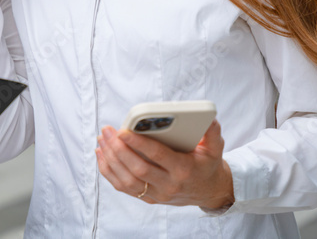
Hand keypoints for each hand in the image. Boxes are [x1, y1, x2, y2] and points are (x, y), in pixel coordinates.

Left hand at [95, 120, 233, 208]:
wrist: (209, 191)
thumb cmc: (208, 165)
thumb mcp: (215, 148)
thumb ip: (211, 132)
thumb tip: (208, 117)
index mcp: (183, 169)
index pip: (157, 156)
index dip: (138, 143)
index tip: (122, 130)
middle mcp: (169, 185)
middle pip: (138, 168)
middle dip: (118, 149)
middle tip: (107, 131)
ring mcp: (158, 194)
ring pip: (127, 180)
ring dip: (110, 159)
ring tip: (102, 139)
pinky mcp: (149, 199)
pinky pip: (124, 187)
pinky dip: (109, 172)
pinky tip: (101, 154)